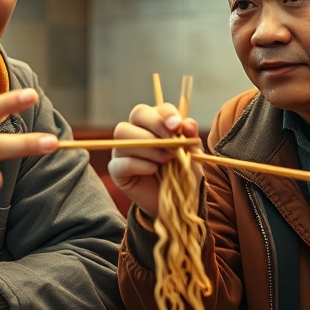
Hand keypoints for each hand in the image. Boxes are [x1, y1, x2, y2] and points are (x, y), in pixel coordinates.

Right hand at [107, 103, 200, 219]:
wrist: (176, 200)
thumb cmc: (182, 170)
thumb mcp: (192, 153)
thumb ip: (189, 136)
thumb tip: (186, 124)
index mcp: (152, 122)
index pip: (154, 108)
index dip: (165, 115)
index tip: (178, 126)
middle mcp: (134, 131)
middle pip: (137, 114)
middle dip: (156, 125)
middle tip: (173, 142)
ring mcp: (122, 150)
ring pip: (124, 135)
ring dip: (149, 146)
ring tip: (167, 159)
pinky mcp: (116, 170)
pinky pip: (121, 162)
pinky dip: (140, 164)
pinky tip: (154, 170)